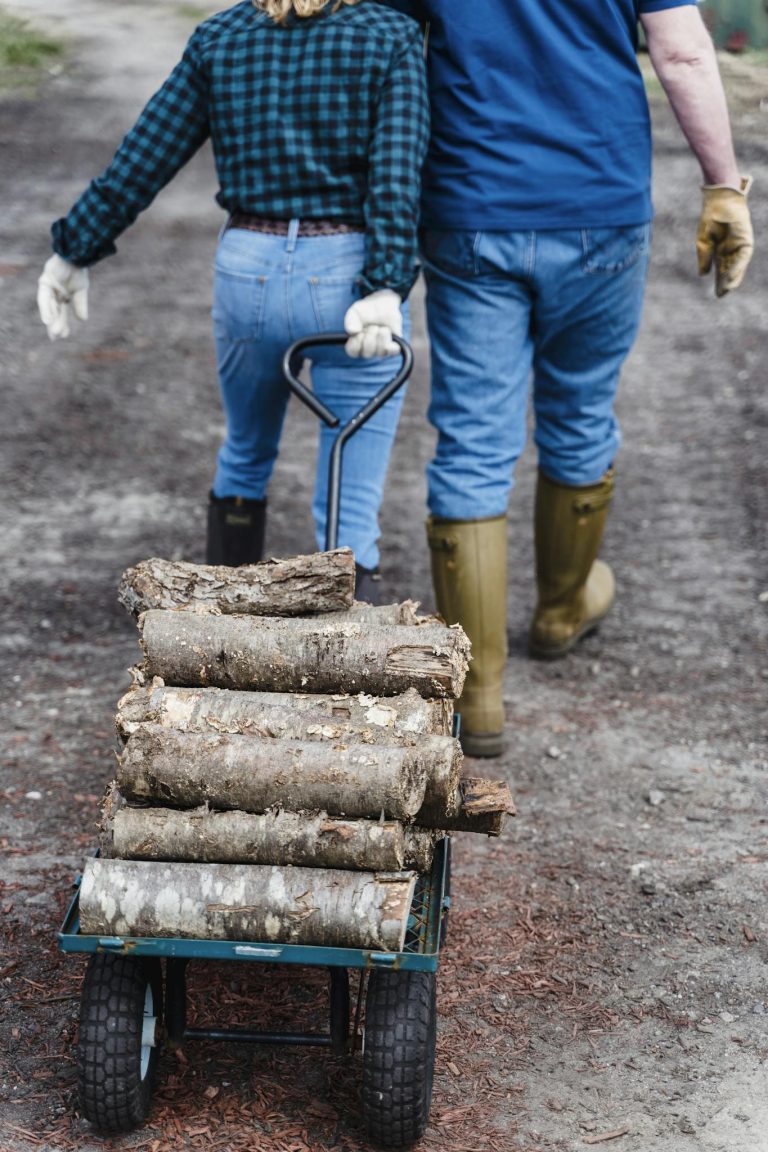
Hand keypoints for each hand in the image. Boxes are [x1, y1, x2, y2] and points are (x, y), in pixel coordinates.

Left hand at [37, 254, 89, 339]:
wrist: (76, 255)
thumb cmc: (79, 270)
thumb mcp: (81, 291)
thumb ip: (80, 304)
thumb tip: (83, 320)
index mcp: (62, 295)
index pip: (61, 312)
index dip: (63, 324)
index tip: (64, 336)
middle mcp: (54, 292)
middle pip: (54, 311)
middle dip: (55, 324)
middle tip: (56, 337)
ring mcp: (48, 287)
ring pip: (48, 306)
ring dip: (51, 319)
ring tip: (53, 331)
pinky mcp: (45, 281)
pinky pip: (44, 297)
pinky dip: (46, 309)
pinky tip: (47, 320)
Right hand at [343, 289, 401, 357]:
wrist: (381, 304)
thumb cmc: (365, 312)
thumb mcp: (354, 313)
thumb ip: (350, 321)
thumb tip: (353, 331)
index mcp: (355, 344)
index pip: (353, 352)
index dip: (356, 343)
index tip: (359, 332)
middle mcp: (367, 350)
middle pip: (367, 353)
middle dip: (370, 337)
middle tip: (372, 326)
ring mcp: (380, 350)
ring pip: (380, 352)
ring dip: (380, 335)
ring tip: (380, 327)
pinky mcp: (393, 347)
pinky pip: (393, 350)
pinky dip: (390, 339)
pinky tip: (387, 331)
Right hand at [696, 176, 753, 296]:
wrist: (719, 199)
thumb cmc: (710, 216)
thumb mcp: (703, 240)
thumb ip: (704, 257)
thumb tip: (703, 275)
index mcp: (720, 249)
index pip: (721, 269)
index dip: (719, 281)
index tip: (718, 294)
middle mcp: (731, 248)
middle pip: (730, 269)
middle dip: (726, 282)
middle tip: (722, 295)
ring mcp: (740, 244)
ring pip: (738, 265)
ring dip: (733, 277)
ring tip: (727, 289)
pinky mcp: (746, 238)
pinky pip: (743, 256)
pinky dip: (737, 266)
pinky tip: (731, 275)